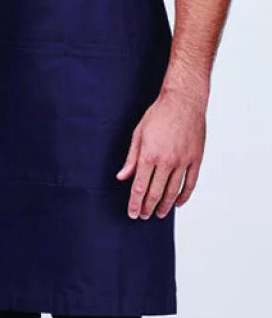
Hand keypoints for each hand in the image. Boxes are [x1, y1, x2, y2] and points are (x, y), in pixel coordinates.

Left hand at [116, 85, 206, 219]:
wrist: (183, 102)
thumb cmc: (158, 114)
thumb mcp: (138, 134)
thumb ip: (131, 158)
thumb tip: (122, 176)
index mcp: (149, 155)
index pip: (140, 187)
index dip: (135, 203)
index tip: (132, 213)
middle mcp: (166, 162)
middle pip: (155, 193)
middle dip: (148, 207)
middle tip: (143, 216)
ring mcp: (183, 162)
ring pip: (173, 191)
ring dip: (164, 205)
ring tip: (159, 214)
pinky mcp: (195, 160)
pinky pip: (190, 184)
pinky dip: (183, 196)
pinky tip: (177, 203)